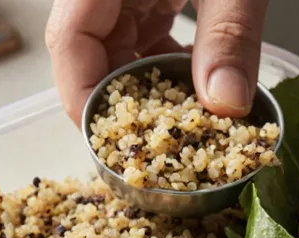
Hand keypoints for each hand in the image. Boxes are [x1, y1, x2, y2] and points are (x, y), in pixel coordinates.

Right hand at [46, 0, 268, 122]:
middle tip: (169, 144)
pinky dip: (170, 63)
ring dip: (152, 87)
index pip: (68, 43)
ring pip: (118, 49)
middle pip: (90, 54)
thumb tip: (226, 106)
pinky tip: (200, 81)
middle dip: (129, 102)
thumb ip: (230, 34)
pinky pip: (144, 32)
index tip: (119, 144)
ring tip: (192, 117)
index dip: (84, 100)